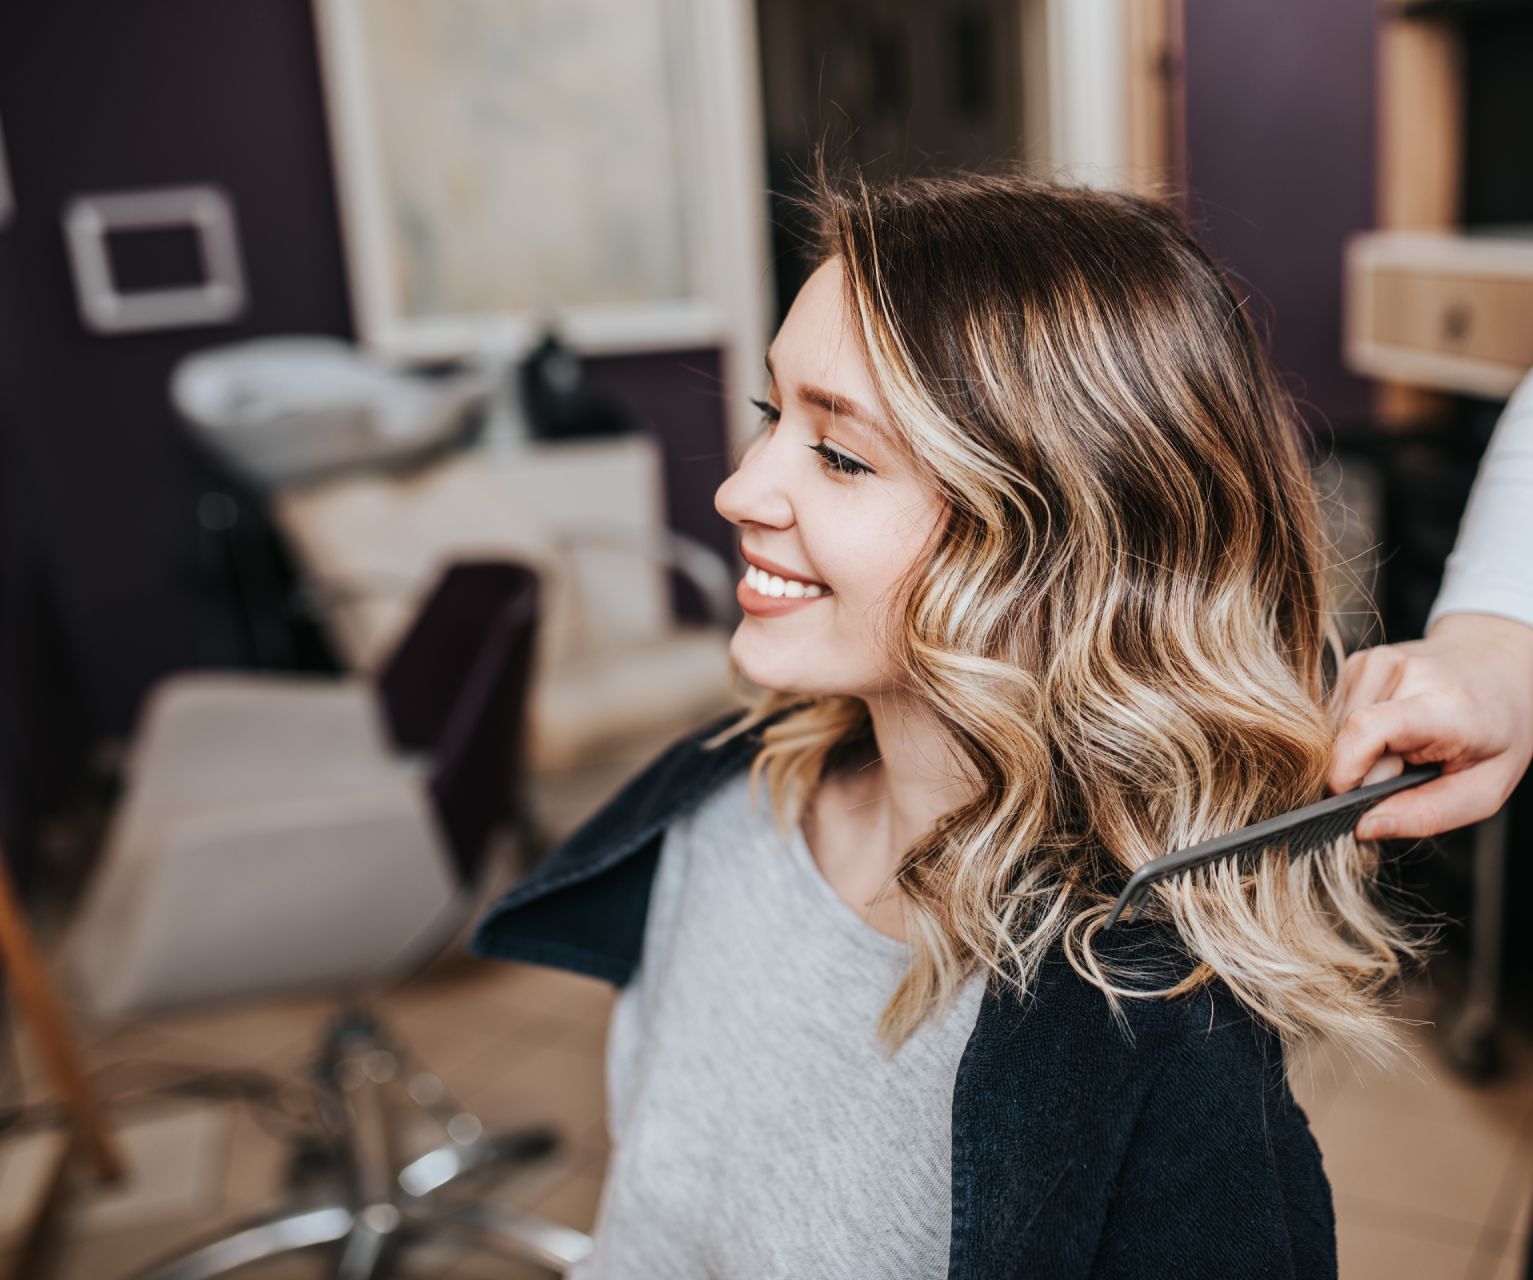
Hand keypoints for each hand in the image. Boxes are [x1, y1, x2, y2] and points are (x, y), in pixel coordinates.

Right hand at [1327, 612, 1532, 838]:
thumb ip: (1427, 814)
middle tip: (1403, 772)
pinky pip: (1332, 716)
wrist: (1498, 665)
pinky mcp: (1354, 662)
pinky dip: (1352, 735)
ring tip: (1399, 749)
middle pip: (1346, 739)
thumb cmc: (1497, 731)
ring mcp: (1372, 662)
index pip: (1368, 729)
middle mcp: (1401, 671)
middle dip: (1362, 771)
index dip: (1345, 770)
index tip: (1347, 799)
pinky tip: (1386, 731)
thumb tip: (1364, 826)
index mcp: (1444, 704)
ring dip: (1355, 753)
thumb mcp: (1485, 789)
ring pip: (1332, 730)